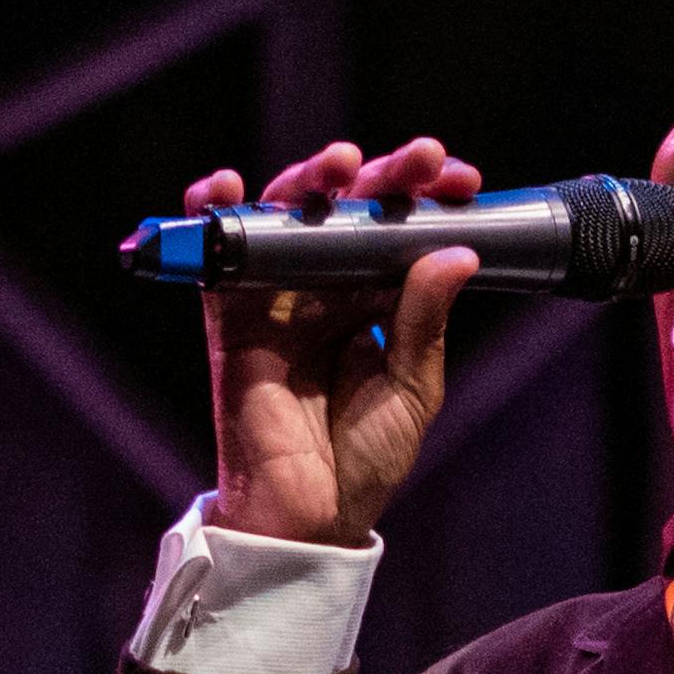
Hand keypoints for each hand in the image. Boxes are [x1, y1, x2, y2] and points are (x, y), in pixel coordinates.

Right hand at [187, 137, 483, 545]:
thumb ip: (425, 321)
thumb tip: (457, 252)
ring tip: (343, 162)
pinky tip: (226, 186)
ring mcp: (277, 297)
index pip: (402, 231)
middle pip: (350, 211)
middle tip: (422, 160)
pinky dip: (211, 215)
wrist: (313, 513)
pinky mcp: (230, 317)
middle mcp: (328, 287)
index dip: (428, 199)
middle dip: (385, 177)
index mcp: (378, 300)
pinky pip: (215, 256)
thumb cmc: (365, 457)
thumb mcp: (414, 388)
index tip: (462, 180)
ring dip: (310, 180)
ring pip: (288, 217)